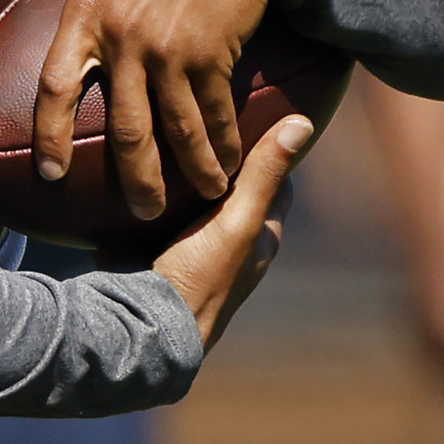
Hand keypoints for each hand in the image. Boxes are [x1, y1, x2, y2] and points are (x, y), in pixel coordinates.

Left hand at [2, 0, 290, 224]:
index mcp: (87, 12)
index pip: (55, 84)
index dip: (47, 134)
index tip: (48, 174)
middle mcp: (125, 39)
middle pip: (125, 128)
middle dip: (136, 179)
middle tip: (141, 215)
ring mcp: (171, 51)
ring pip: (177, 130)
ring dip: (191, 171)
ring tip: (202, 197)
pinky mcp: (213, 54)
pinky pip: (215, 112)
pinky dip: (225, 142)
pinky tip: (231, 164)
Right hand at [155, 114, 317, 348]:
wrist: (143, 326)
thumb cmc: (200, 276)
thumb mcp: (238, 219)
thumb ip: (264, 174)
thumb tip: (304, 123)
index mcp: (259, 239)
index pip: (273, 183)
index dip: (266, 150)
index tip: (248, 116)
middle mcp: (231, 248)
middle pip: (232, 193)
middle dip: (219, 163)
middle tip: (199, 121)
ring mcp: (194, 254)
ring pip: (194, 205)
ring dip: (183, 181)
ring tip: (166, 138)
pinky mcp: (157, 258)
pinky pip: (159, 220)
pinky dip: (154, 200)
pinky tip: (138, 175)